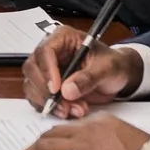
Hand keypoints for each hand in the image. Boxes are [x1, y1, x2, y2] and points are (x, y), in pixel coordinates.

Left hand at [8, 114, 149, 149]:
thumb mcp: (126, 138)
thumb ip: (106, 140)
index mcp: (99, 121)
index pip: (66, 128)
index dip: (50, 139)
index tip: (41, 148)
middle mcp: (86, 129)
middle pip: (50, 135)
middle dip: (32, 147)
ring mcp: (82, 146)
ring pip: (43, 148)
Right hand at [22, 25, 143, 119]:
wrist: (117, 77)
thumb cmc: (114, 65)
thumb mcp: (107, 68)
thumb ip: (88, 78)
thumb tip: (67, 90)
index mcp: (63, 38)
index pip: (44, 51)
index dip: (47, 70)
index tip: (56, 89)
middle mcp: (50, 52)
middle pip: (32, 69)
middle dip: (46, 91)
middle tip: (64, 105)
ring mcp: (46, 69)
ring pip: (32, 85)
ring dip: (49, 102)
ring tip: (73, 110)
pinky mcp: (46, 86)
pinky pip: (37, 98)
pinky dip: (50, 108)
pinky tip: (68, 111)